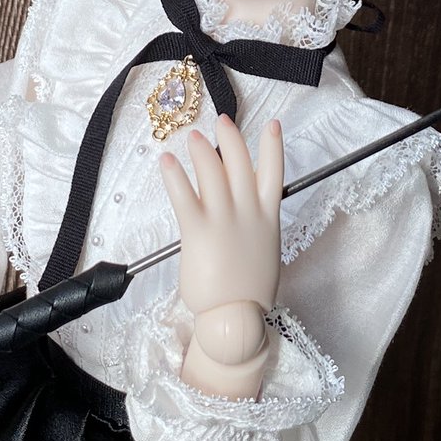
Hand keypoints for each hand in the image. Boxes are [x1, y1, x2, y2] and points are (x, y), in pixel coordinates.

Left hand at [160, 115, 283, 316]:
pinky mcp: (198, 232)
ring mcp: (224, 220)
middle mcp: (248, 213)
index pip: (274, 174)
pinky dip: (175, 176)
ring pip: (213, 173)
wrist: (236, 319)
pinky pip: (184, 196)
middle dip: (230, 139)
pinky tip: (167, 161)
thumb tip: (244, 216)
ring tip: (193, 136)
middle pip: (240, 164)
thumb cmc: (248, 294)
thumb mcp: (263, 254)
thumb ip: (255, 230)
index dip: (273, 146)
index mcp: (267, 218)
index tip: (272, 125)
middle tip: (222, 121)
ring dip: (202, 150)